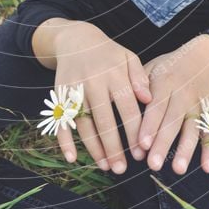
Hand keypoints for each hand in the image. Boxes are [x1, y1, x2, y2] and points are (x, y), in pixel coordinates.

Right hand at [53, 22, 152, 173]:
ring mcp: (74, 89)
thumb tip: (149, 100)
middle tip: (122, 169)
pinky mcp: (59, 94)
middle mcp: (94, 82)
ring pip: (84, 123)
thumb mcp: (128, 57)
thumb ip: (140, 78)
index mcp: (115, 74)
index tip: (142, 152)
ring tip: (105, 167)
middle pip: (104, 120)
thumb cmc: (108, 53)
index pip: (127, 107)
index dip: (135, 131)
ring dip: (94, 148)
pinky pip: (60, 120)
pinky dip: (64, 140)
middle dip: (114, 147)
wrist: (75, 39)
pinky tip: (72, 158)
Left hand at [137, 34, 208, 174]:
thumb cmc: (168, 67)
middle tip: (153, 165)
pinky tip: (207, 168)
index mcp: (165, 83)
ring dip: (185, 150)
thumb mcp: (151, 67)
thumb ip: (138, 84)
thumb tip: (125, 100)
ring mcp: (197, 106)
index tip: (142, 144)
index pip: (156, 106)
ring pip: (192, 130)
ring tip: (177, 170)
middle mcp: (183, 95)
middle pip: (173, 122)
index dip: (150, 125)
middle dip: (163, 143)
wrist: (204, 58)